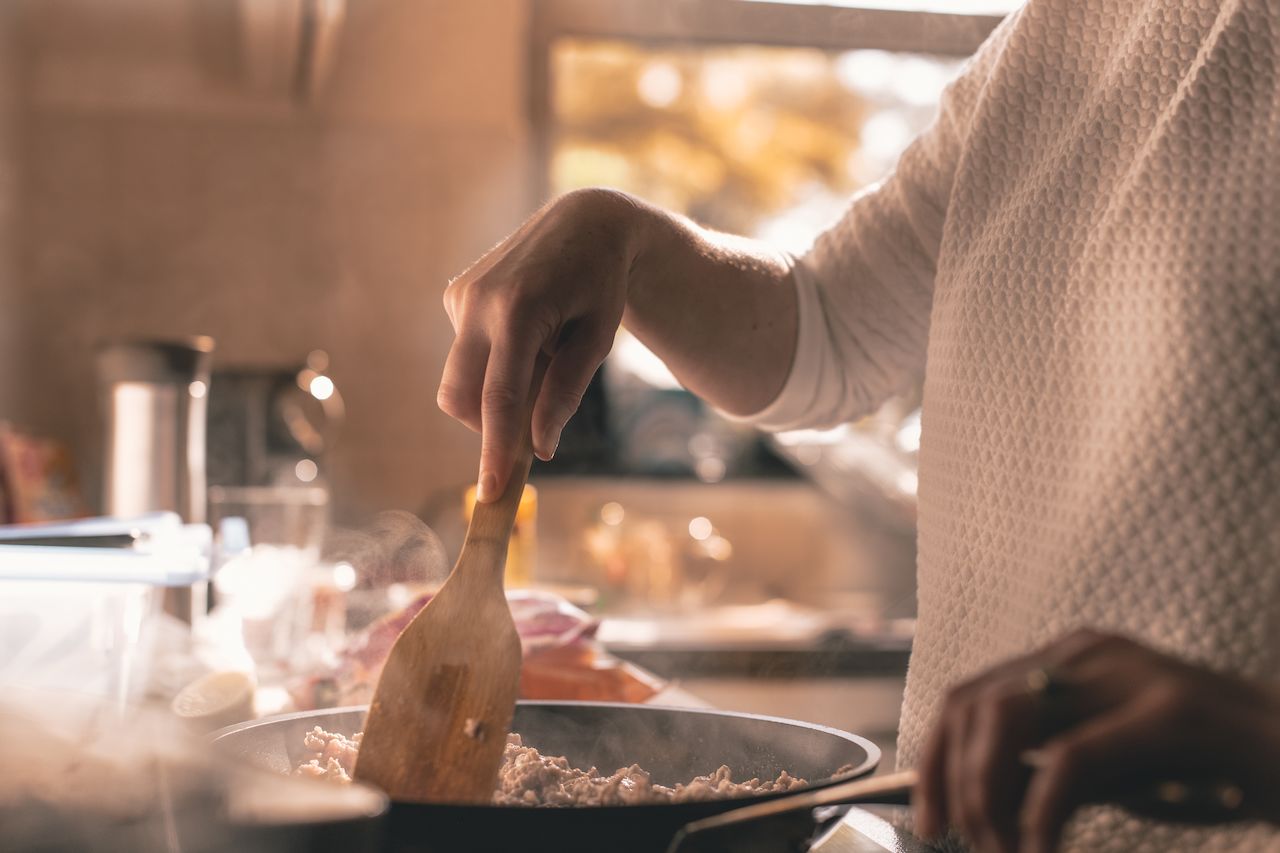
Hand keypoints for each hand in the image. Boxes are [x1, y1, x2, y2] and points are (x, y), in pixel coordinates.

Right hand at [438, 188, 643, 501]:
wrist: (586, 222)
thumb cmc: (600, 285)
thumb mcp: (597, 341)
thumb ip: (565, 393)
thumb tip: (539, 447)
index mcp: (518, 312)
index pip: (499, 397)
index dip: (494, 449)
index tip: (492, 490)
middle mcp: (478, 302)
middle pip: (461, 396)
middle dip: (488, 423)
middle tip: (534, 420)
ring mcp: (461, 296)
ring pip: (460, 379)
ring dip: (495, 389)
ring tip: (541, 356)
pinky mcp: (455, 295)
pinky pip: (466, 353)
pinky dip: (493, 361)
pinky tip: (527, 332)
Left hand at [915, 629, 1279, 852]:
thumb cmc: (1213, 768)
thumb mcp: (1117, 766)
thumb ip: (1051, 772)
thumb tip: (979, 805)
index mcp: (1073, 657)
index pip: (969, 696)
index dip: (933, 759)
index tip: (928, 819)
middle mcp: (1091, 652)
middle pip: (974, 704)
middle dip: (951, 781)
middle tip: (959, 842)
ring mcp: (1129, 674)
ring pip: (1006, 719)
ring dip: (986, 794)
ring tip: (1003, 849)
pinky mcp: (1169, 712)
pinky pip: (1071, 759)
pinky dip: (1041, 812)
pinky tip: (1042, 848)